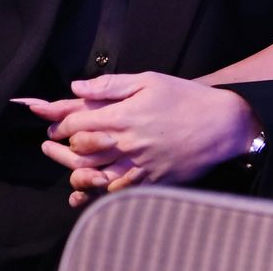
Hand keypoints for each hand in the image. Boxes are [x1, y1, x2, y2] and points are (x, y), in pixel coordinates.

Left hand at [23, 72, 259, 206]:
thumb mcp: (150, 80)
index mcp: (124, 115)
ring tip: (66, 164)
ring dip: (73, 170)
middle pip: (79, 151)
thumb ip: (111, 84)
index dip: (58, 121)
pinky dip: (96, 192)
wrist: (222, 125)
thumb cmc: (187, 98)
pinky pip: (114, 192)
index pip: (77, 122)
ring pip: (92, 175)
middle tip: (50, 142)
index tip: (51, 120)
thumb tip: (76, 86)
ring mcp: (138, 166)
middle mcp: (127, 143)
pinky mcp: (149, 182)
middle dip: (59, 146)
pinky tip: (88, 187)